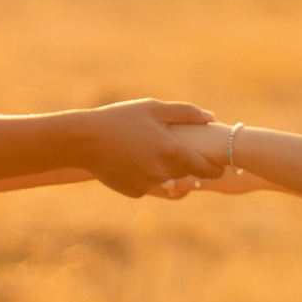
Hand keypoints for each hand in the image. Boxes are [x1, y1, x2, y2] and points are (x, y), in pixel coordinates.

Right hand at [75, 99, 217, 199]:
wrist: (83, 140)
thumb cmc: (120, 119)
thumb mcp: (153, 109)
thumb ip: (185, 113)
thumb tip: (212, 117)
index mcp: (172, 152)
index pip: (207, 169)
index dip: (216, 167)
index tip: (218, 163)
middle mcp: (163, 173)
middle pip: (187, 174)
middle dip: (186, 163)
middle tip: (176, 147)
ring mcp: (148, 185)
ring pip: (167, 180)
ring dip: (164, 169)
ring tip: (148, 149)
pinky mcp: (134, 192)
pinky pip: (148, 185)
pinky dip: (144, 175)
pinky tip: (130, 159)